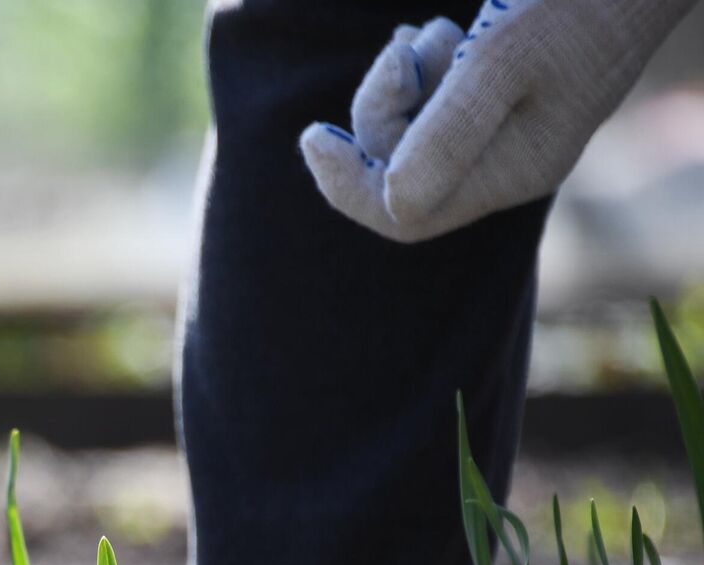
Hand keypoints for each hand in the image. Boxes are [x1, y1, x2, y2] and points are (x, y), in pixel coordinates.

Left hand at [300, 0, 694, 243]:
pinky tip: (440, 34)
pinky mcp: (507, 98)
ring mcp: (509, 132)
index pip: (403, 217)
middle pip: (399, 169)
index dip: (347, 186)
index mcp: (510, 173)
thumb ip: (446, 133)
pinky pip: (439, 104)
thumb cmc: (576, 3)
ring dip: (403, 81)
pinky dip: (424, 71)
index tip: (314, 135)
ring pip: (414, 130)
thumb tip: (391, 199)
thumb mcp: (501, 60)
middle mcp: (508, 164)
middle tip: (402, 51)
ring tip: (437, 33)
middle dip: (380, 111)